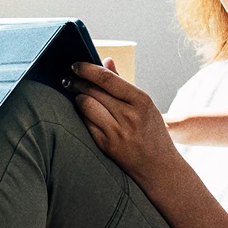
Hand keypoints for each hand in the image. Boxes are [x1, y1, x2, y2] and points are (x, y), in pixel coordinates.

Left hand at [65, 60, 175, 185]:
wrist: (158, 166)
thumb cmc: (151, 132)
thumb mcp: (144, 105)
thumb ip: (123, 82)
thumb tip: (106, 61)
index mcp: (141, 100)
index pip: (107, 78)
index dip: (87, 69)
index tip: (76, 65)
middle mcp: (129, 116)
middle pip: (93, 91)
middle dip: (77, 82)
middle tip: (69, 79)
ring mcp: (117, 132)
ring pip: (85, 106)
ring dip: (77, 97)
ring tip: (76, 94)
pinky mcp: (106, 145)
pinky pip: (85, 123)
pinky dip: (81, 114)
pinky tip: (82, 111)